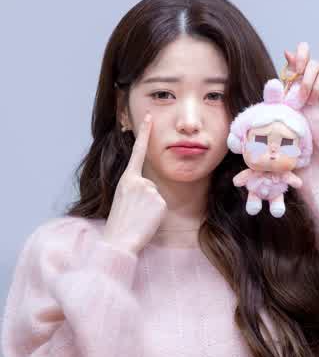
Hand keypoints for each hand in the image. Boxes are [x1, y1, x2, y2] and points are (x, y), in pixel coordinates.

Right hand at [103, 114, 166, 254]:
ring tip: (138, 217)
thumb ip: (135, 187)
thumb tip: (148, 190)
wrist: (118, 240)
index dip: (144, 133)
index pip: (137, 151)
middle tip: (133, 213)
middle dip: (146, 199)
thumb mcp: (122, 198)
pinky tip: (145, 220)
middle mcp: (138, 180)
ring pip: (157, 196)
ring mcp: (149, 190)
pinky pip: (162, 205)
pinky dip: (156, 214)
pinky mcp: (159, 201)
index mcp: (126, 178)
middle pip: (150, 184)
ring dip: (150, 208)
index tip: (148, 116)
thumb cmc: (119, 222)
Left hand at [284, 42, 318, 104]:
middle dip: (306, 83)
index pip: (304, 49)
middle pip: (312, 64)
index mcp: (303, 70)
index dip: (301, 56)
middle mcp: (317, 68)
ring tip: (312, 102)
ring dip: (316, 88)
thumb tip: (287, 52)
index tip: (298, 71)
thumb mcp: (292, 99)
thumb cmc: (305, 111)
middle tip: (303, 98)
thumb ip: (288, 80)